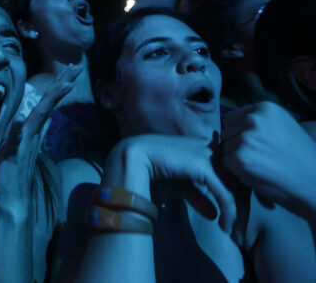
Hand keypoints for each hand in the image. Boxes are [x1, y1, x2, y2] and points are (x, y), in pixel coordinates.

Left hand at [0, 65, 80, 215]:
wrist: (12, 200)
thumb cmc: (13, 173)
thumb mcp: (16, 144)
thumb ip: (26, 129)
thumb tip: (34, 115)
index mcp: (32, 130)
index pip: (46, 102)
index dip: (58, 85)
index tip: (71, 69)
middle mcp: (32, 134)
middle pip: (48, 103)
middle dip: (62, 83)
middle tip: (77, 66)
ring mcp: (25, 143)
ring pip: (39, 116)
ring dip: (51, 99)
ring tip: (64, 83)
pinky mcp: (14, 155)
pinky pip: (17, 139)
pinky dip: (20, 127)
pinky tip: (22, 116)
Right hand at [112, 134, 237, 234]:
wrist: (138, 156)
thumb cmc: (156, 166)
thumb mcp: (183, 183)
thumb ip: (200, 196)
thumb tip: (214, 215)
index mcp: (212, 149)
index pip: (236, 174)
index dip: (241, 196)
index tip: (241, 217)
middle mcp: (216, 150)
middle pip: (241, 182)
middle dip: (244, 209)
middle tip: (241, 232)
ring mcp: (212, 157)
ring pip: (237, 189)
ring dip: (239, 215)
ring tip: (234, 233)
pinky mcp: (206, 167)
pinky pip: (225, 194)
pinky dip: (229, 212)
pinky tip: (224, 226)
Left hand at [221, 102, 315, 213]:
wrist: (314, 182)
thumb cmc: (301, 158)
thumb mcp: (282, 127)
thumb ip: (258, 123)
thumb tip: (231, 126)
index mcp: (264, 108)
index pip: (232, 118)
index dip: (238, 133)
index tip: (251, 143)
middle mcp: (253, 119)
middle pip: (226, 132)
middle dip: (236, 145)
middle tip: (259, 157)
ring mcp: (245, 138)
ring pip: (225, 148)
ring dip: (236, 158)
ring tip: (260, 165)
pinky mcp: (240, 158)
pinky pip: (226, 163)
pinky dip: (236, 171)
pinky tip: (256, 173)